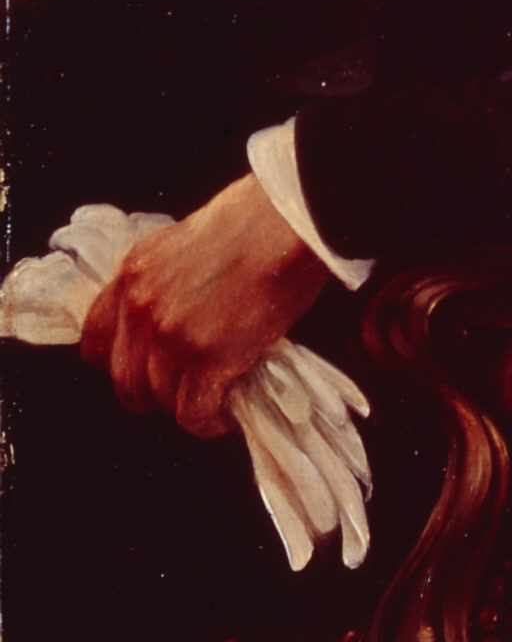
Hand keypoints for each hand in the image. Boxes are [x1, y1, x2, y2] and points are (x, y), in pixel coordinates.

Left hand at [80, 174, 328, 437]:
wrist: (286, 220)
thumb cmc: (254, 221)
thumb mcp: (186, 244)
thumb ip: (166, 283)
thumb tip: (176, 321)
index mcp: (133, 273)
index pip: (95, 340)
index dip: (119, 362)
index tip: (143, 366)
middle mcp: (142, 307)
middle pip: (126, 381)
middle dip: (155, 392)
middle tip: (186, 387)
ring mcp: (171, 334)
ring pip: (161, 400)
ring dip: (188, 404)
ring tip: (216, 395)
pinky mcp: (207, 357)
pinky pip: (194, 413)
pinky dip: (210, 420)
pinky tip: (227, 410)